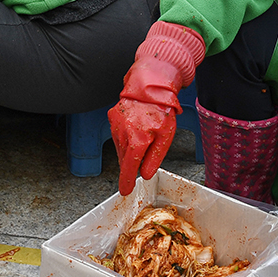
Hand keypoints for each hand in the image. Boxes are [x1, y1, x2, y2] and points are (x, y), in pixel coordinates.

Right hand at [108, 22, 205, 194]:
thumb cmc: (162, 111)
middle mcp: (123, 133)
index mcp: (138, 140)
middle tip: (137, 166)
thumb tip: (144, 175)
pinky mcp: (112, 116)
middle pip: (124, 158)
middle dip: (129, 165)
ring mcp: (116, 124)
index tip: (124, 191)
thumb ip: (153, 158)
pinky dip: (124, 138)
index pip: (128, 167)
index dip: (126, 181)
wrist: (152, 85)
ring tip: (140, 142)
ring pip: (119, 147)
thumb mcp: (165, 138)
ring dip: (128, 150)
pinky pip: (116, 134)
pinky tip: (134, 131)